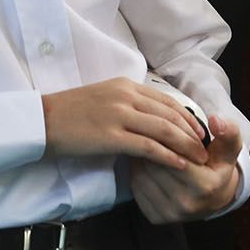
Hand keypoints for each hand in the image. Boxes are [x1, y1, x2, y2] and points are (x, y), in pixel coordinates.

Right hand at [42, 77, 211, 170]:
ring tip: (198, 159)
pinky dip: (167, 156)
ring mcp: (119, 115)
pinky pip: (147, 146)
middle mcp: (126, 96)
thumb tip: (150, 118)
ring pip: (164, 130)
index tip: (199, 131)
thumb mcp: (103, 97)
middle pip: (170, 114)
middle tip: (206, 148)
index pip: (166, 100)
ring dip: (186, 145)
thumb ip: (127, 103)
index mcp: (126, 85)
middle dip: (192, 132)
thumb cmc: (71, 112)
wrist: (43, 120)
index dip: (187, 116)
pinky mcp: (111, 136)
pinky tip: (179, 164)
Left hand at [129, 115, 242, 223]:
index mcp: (205, 186)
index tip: (165, 128)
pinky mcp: (155, 218)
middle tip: (149, 133)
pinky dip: (137, 172)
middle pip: (155, 166)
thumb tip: (215, 120)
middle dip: (151, 147)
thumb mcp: (229, 148)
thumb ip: (228, 131)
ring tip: (146, 146)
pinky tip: (144, 163)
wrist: (214, 197)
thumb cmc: (218, 167)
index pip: (175, 156)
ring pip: (142, 176)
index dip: (168, 139)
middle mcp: (186, 204)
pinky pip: (136, 188)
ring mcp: (169, 214)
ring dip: (140, 159)